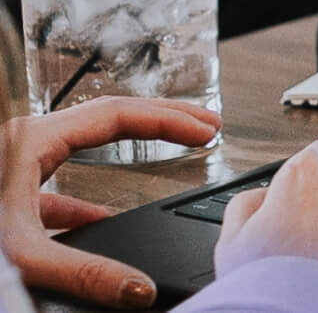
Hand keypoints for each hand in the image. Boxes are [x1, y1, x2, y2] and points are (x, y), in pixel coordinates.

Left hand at [2, 97, 222, 306]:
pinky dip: (82, 207)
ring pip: (79, 156)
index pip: (118, 115)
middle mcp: (23, 146)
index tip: (207, 128)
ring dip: (123, 163)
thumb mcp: (20, 253)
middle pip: (106, 122)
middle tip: (202, 129)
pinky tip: (96, 230)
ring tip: (159, 174)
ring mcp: (10, 171)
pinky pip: (52, 193)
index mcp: (33, 141)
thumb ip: (84, 273)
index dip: (168, 120)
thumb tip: (138, 291)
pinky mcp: (1, 200)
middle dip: (157, 126)